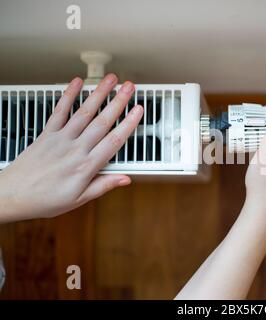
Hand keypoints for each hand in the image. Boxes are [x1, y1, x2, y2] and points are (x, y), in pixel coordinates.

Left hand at [0, 74, 142, 222]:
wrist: (12, 195)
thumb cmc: (44, 199)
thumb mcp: (79, 199)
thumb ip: (103, 186)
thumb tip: (125, 179)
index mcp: (85, 167)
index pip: (113, 141)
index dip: (128, 124)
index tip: (138, 111)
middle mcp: (75, 149)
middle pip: (101, 122)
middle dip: (118, 102)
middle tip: (129, 88)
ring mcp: (60, 139)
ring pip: (83, 113)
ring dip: (98, 94)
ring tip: (110, 80)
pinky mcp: (47, 134)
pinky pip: (59, 111)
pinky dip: (68, 95)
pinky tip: (77, 83)